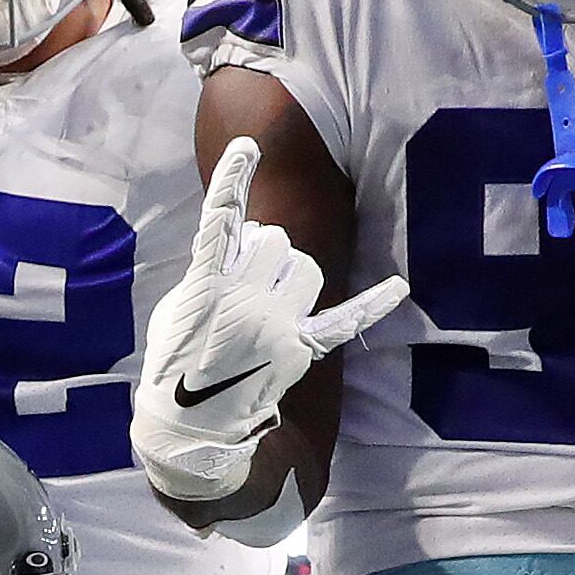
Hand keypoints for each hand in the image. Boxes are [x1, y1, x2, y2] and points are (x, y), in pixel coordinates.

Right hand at [132, 137, 405, 506]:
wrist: (190, 428)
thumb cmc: (176, 361)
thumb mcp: (176, 306)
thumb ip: (209, 270)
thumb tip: (245, 245)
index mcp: (205, 286)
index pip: (220, 221)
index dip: (232, 180)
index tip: (248, 146)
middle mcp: (245, 301)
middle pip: (275, 239)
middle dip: (261, 249)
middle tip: (242, 280)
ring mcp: (276, 327)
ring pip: (305, 268)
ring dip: (289, 273)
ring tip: (266, 301)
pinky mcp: (299, 351)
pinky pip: (344, 320)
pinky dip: (372, 303)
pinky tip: (399, 286)